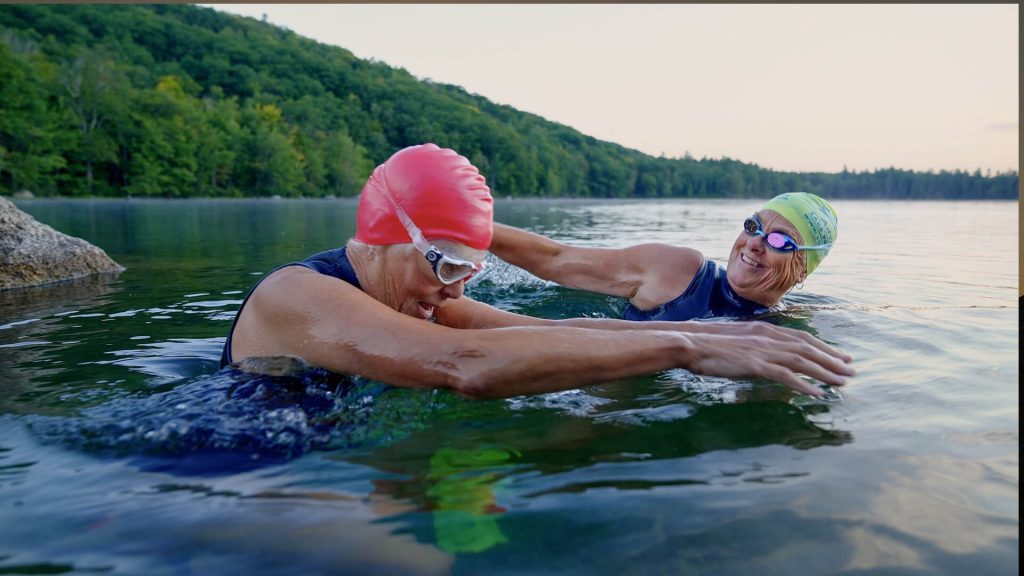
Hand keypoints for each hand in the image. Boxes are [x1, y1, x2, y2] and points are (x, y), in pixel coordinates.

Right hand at [684, 323, 853, 396]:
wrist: (691, 343)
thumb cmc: (708, 344)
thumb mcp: (737, 339)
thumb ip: (755, 344)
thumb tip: (766, 353)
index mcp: (765, 330)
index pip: (802, 338)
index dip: (824, 347)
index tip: (840, 356)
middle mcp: (769, 337)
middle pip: (808, 348)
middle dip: (832, 360)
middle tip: (851, 371)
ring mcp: (763, 350)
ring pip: (803, 361)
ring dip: (826, 372)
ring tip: (843, 382)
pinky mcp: (756, 365)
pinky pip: (786, 376)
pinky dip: (805, 385)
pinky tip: (818, 393)